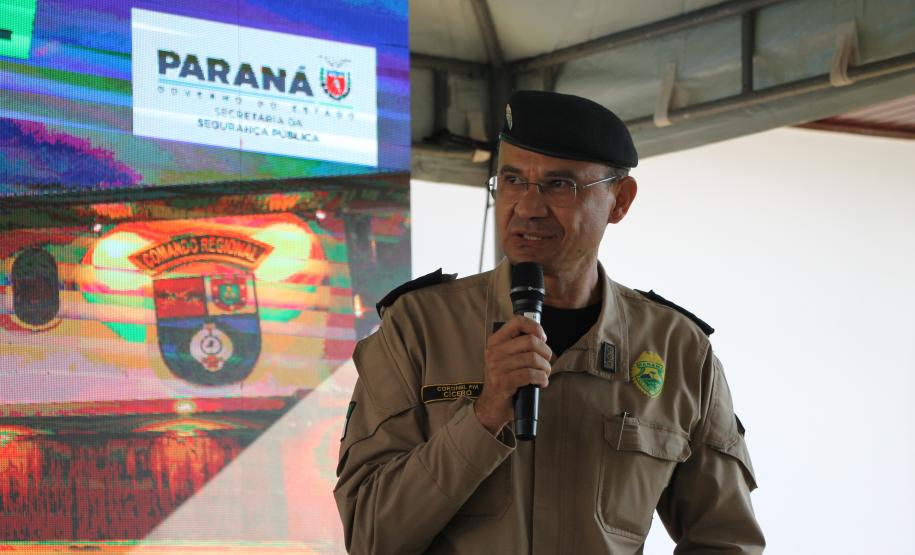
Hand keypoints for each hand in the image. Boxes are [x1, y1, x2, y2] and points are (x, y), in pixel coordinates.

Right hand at [474, 315, 551, 435]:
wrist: (491, 406)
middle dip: (545, 352)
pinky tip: (542, 382)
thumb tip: (541, 338)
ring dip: (545, 368)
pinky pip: (530, 374)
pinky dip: (541, 378)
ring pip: (532, 358)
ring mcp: (497, 367)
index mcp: (495, 342)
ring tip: (545, 374)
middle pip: (530, 341)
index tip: (543, 338)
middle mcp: (494, 352)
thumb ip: (519, 346)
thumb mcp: (506, 359)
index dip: (535, 327)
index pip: (517, 322)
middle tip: (547, 362)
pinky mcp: (503, 382)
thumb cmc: (504, 381)